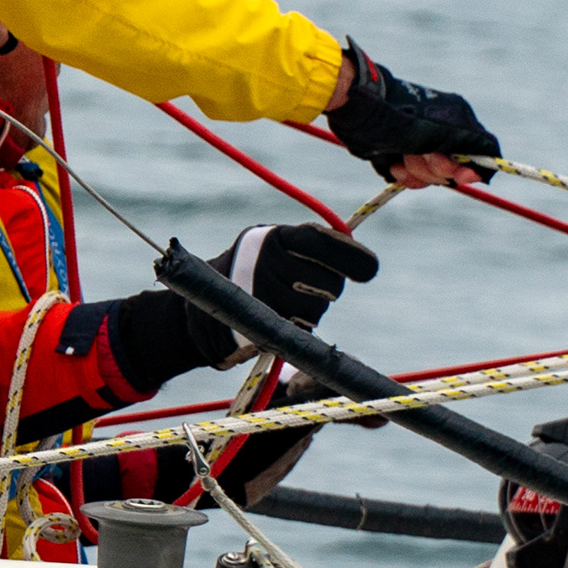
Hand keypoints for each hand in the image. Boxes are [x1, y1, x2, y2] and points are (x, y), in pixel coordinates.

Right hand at [79, 223, 379, 388]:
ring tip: (283, 303)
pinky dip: (295, 328)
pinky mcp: (258, 325)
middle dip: (329, 289)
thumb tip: (365, 262)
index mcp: (274, 237)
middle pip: (329, 282)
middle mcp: (266, 263)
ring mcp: (261, 296)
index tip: (369, 270)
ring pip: (316, 311)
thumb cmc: (250, 269)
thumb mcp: (274, 245)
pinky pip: (298, 330)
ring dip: (311, 312)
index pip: (322, 242)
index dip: (352, 257)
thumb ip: (313, 246)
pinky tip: (276, 318)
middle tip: (310, 287)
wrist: (198, 301)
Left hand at [325, 38, 500, 184]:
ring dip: (416, 172)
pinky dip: (403, 174)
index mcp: (459, 121)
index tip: (460, 176)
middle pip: (456, 169)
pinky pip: (412, 179)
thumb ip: (472, 147)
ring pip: (433, 177)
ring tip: (402, 154)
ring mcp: (422, 146)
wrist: (358, 110)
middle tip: (421, 153)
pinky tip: (393, 161)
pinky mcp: (403, 155)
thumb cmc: (402, 116)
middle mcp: (444, 134)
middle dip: (436, 168)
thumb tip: (488, 167)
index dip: (473, 169)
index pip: (482, 153)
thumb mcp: (443, 131)